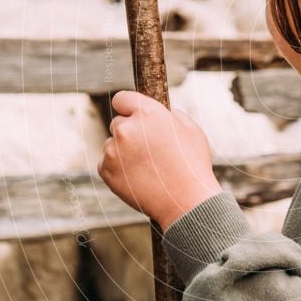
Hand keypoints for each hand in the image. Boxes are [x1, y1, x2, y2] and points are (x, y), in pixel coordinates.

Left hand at [97, 90, 222, 230]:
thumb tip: (163, 114)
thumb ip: (173, 116)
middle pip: (117, 123)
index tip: (132, 115)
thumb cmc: (193, 165)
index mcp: (148, 114)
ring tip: (147, 167)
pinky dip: (118, 169)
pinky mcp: (106, 171)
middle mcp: (127, 129)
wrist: (186, 202)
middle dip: (130, 132)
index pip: (122, 98)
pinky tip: (138, 177)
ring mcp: (114, 151)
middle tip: (148, 149)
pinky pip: (107, 164)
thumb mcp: (192, 131)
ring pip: (112, 145)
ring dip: (123, 152)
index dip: (129, 107)